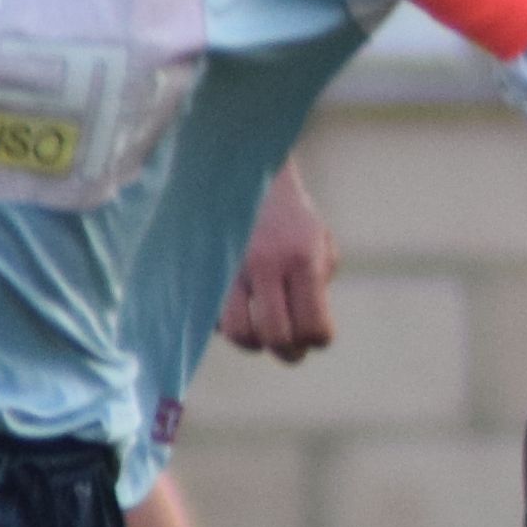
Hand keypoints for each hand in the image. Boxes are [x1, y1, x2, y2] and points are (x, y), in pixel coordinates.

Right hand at [218, 163, 338, 359]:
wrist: (246, 173)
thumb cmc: (291, 217)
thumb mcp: (319, 242)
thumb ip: (319, 284)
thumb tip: (307, 330)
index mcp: (301, 258)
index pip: (313, 324)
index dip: (319, 340)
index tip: (318, 336)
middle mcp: (266, 264)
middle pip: (275, 336)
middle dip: (289, 353)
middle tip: (293, 350)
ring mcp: (231, 267)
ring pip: (238, 333)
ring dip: (254, 343)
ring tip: (264, 334)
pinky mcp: (207, 271)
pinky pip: (214, 315)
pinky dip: (228, 324)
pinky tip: (241, 309)